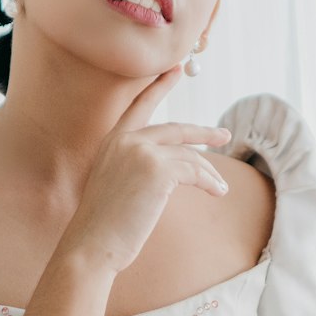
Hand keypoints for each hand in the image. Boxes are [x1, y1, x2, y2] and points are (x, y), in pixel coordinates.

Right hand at [56, 65, 232, 274]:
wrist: (91, 246)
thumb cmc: (103, 226)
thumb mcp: (117, 186)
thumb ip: (137, 168)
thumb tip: (172, 170)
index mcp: (112, 141)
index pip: (140, 106)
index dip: (160, 87)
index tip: (176, 69)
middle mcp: (125, 140)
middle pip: (175, 129)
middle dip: (203, 133)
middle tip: (223, 135)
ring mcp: (141, 152)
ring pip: (188, 155)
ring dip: (209, 172)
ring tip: (221, 187)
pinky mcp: (157, 170)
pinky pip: (194, 171)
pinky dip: (209, 182)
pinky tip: (217, 191)